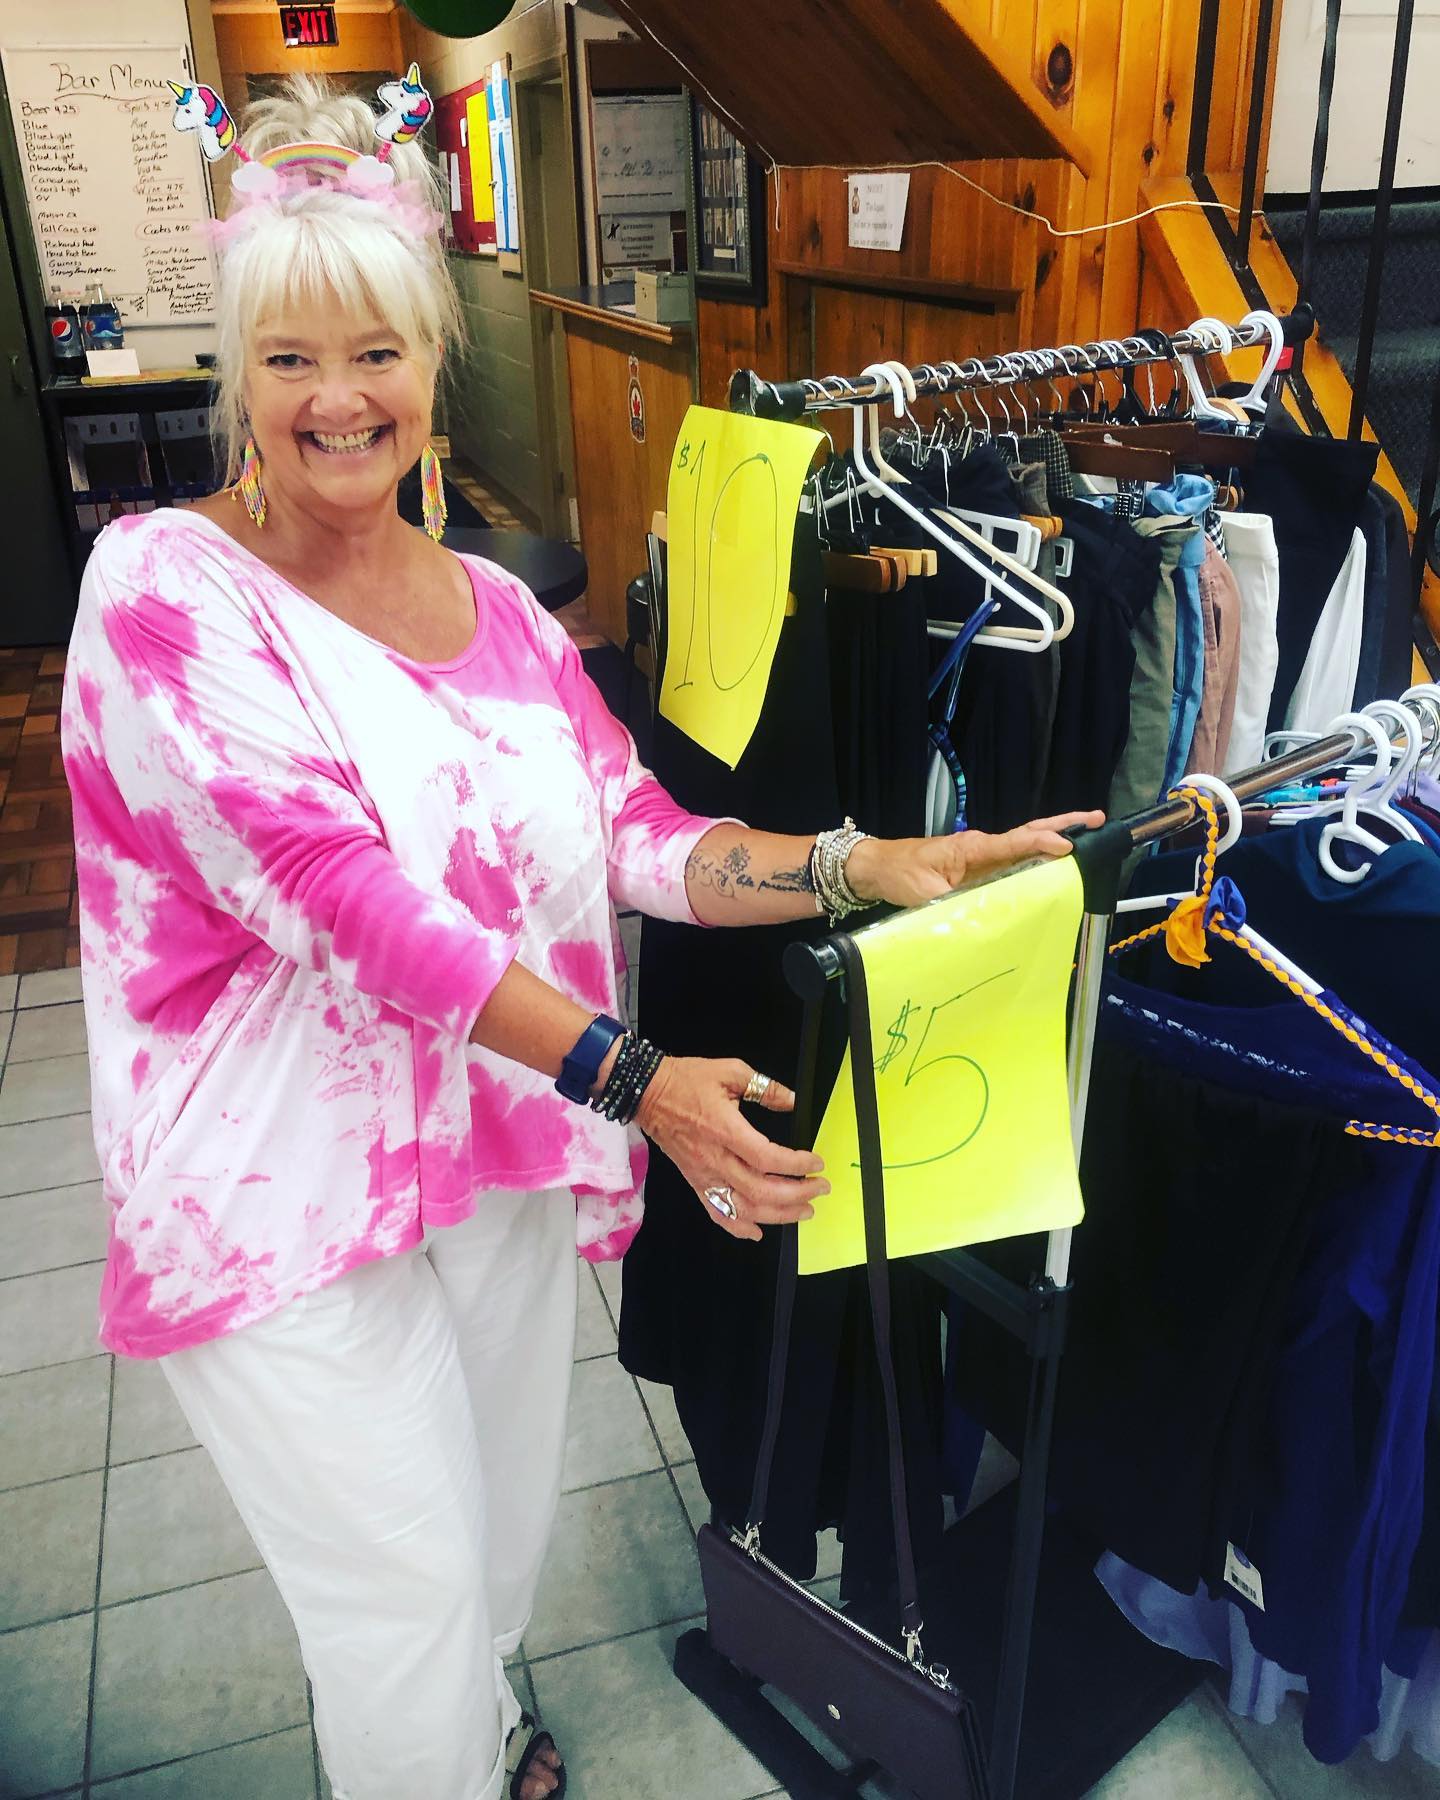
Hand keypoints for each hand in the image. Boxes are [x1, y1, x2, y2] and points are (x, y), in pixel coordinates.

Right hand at [635, 1056, 828, 1241]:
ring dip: (777, 1216)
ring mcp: (704, 1175)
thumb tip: (791, 1101)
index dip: (796, 1165)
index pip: (768, 1159)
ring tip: (802, 1211)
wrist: (647, 1093)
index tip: (816, 1163)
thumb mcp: (730, 1071)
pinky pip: (716, 1212)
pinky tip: (757, 1232)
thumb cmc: (686, 1080)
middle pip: (761, 1191)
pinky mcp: (695, 1182)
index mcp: (726, 1130)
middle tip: (819, 1189)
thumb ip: (764, 1087)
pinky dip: (737, 1228)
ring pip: (743, 1209)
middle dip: (797, 1194)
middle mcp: (715, 1159)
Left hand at [845, 811, 1103, 910]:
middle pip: (1029, 833)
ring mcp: (983, 855)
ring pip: (1025, 843)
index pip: (1015, 843)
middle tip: (1097, 820)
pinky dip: (1038, 854)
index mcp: (973, 849)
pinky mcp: (979, 865)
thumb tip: (984, 919)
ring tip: (1088, 833)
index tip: (1068, 847)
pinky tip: (1055, 860)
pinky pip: (1014, 858)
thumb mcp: (926, 895)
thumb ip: (956, 905)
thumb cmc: (901, 875)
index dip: (1043, 844)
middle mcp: (983, 847)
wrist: (878, 866)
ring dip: (1056, 837)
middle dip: (1064, 825)